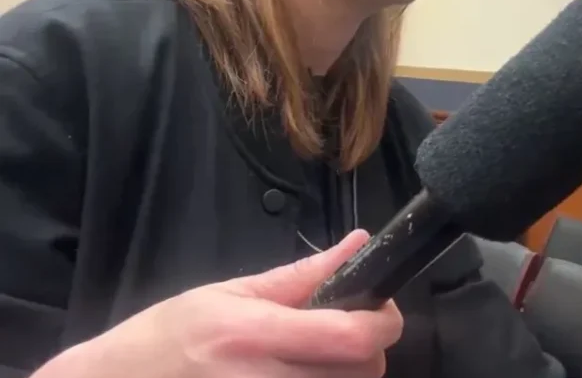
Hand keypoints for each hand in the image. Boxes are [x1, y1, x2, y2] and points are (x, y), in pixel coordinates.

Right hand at [32, 230, 402, 377]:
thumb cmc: (170, 336)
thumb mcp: (231, 292)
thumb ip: (300, 275)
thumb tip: (355, 244)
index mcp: (257, 336)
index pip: (350, 337)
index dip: (382, 321)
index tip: (379, 306)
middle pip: (364, 372)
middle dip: (368, 346)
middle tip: (341, 327)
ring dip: (347, 371)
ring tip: (313, 353)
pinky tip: (297, 373)